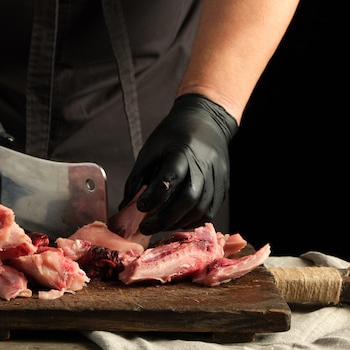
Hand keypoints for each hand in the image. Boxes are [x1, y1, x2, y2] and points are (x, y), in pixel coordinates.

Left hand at [120, 93, 237, 234]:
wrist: (207, 121)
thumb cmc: (173, 136)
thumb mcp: (151, 149)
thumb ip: (138, 178)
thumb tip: (125, 206)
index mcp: (182, 152)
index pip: (170, 178)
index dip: (155, 196)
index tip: (140, 207)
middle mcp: (203, 166)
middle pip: (188, 199)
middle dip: (165, 218)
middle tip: (145, 228)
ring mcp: (216, 178)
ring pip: (200, 209)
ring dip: (178, 222)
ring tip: (159, 226)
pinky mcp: (223, 187)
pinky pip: (209, 211)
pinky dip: (192, 221)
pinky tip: (177, 222)